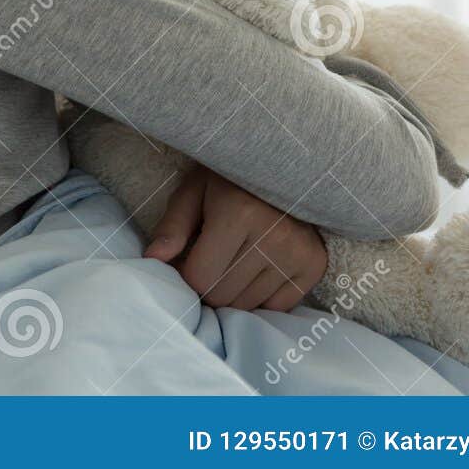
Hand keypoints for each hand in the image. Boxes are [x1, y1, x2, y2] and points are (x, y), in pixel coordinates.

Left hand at [142, 164, 326, 311]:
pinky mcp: (315, 264)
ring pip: (248, 305)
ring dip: (232, 293)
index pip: (200, 278)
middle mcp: (274, 237)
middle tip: (207, 262)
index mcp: (238, 215)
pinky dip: (260, 296)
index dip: (184, 276)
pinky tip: (255, 270)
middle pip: (223, 296)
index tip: (183, 262)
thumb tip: (153, 259)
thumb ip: (173, 226)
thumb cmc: (229, 178)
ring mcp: (298, 252)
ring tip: (232, 263)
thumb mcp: (194, 190)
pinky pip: (277, 306)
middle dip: (207, 286)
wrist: (285, 162)